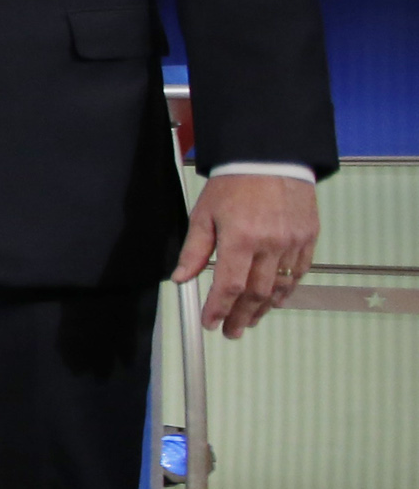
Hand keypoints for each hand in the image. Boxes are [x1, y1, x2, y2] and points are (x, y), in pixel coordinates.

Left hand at [174, 170, 320, 337]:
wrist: (272, 157)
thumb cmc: (234, 183)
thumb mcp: (204, 213)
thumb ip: (194, 250)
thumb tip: (180, 279)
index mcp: (241, 238)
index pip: (229, 286)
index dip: (218, 309)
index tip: (209, 323)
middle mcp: (270, 243)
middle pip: (256, 293)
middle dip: (241, 317)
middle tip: (230, 331)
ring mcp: (293, 242)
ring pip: (280, 287)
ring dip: (264, 309)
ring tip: (250, 322)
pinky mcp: (308, 238)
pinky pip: (299, 272)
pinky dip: (287, 290)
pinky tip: (276, 300)